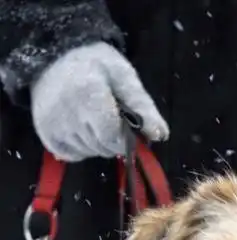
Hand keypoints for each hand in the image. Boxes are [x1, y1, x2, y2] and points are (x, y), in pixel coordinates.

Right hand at [30, 42, 168, 161]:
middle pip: (103, 148)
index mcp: (88, 95)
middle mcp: (66, 112)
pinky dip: (81, 147)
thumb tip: (160, 135)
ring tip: (91, 117)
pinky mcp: (45, 134)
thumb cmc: (95, 66)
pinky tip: (79, 127)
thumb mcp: (124, 77)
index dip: (124, 135)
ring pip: (90, 153)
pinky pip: (73, 155)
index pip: (113, 138)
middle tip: (107, 116)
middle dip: (113, 139)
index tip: (123, 121)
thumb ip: (143, 107)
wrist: (52, 56)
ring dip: (97, 143)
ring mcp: (52, 125)